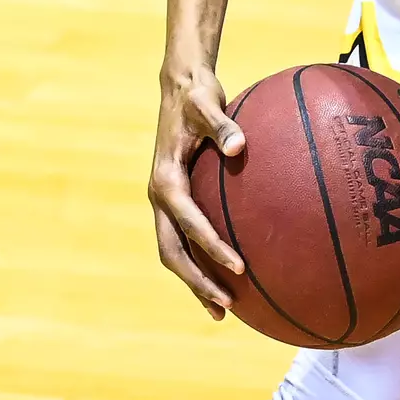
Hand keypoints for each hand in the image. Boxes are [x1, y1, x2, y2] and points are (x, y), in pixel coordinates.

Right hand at [147, 62, 246, 318]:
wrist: (179, 89)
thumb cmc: (197, 97)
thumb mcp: (208, 105)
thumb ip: (224, 126)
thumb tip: (240, 145)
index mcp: (166, 181)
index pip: (189, 223)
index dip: (211, 248)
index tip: (238, 268)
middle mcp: (160, 198)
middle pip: (173, 253)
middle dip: (197, 282)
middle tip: (226, 307)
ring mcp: (165, 202)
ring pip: (175, 253)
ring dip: (195, 282)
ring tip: (224, 311)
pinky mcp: (175, 201)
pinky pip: (185, 239)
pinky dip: (200, 262)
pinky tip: (227, 276)